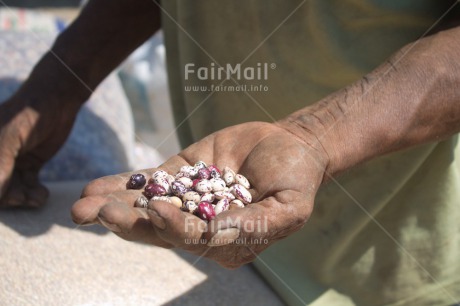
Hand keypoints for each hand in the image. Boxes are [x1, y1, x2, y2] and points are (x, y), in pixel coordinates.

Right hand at [0, 90, 79, 207]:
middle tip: (23, 199)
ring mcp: (10, 162)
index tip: (7, 198)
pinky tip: (42, 194)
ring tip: (37, 197)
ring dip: (23, 198)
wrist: (56, 100)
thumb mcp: (9, 138)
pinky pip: (26, 186)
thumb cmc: (27, 115)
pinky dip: (33, 194)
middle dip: (8, 198)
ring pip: (11, 190)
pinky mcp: (28, 164)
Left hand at [72, 121, 328, 267]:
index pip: (194, 240)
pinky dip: (122, 184)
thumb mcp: (287, 207)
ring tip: (80, 206)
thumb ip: (254, 224)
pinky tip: (94, 187)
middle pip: (159, 229)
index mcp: (226, 243)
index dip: (173, 227)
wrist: (291, 145)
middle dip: (126, 222)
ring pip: (146, 206)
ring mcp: (188, 200)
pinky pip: (148, 181)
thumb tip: (215, 233)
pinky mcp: (180, 174)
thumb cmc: (296, 178)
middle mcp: (202, 226)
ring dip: (114, 206)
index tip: (154, 209)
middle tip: (92, 214)